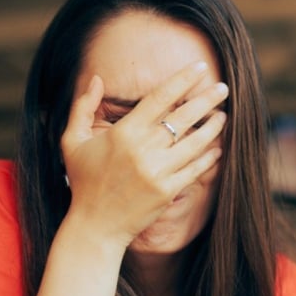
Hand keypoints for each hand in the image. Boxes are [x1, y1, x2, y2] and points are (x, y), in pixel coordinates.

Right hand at [59, 62, 228, 246]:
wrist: (95, 226)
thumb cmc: (83, 181)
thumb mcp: (72, 141)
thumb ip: (83, 107)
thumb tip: (96, 77)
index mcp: (123, 133)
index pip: (160, 98)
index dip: (183, 81)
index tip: (200, 69)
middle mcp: (143, 150)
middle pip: (183, 117)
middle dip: (206, 99)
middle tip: (223, 88)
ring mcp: (158, 172)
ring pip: (194, 143)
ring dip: (213, 128)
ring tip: (224, 115)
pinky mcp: (168, 191)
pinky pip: (195, 169)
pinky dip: (209, 157)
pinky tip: (217, 147)